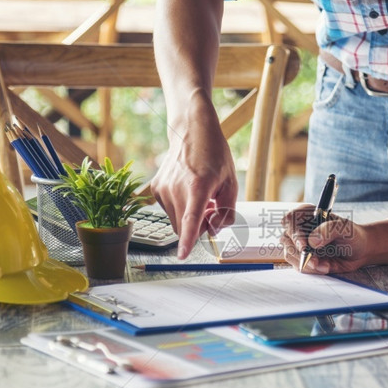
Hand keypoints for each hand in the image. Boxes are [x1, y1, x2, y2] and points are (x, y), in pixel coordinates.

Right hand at [151, 112, 236, 258]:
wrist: (191, 132)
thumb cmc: (214, 156)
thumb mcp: (231, 183)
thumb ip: (227, 211)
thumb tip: (214, 230)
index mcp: (198, 186)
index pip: (191, 220)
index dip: (187, 241)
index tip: (183, 255)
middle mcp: (176, 188)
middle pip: (185, 228)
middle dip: (198, 228)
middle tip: (211, 209)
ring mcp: (163, 188)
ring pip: (176, 222)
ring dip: (189, 218)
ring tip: (200, 197)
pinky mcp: (156, 188)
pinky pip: (170, 211)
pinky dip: (180, 208)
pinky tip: (188, 191)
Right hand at [281, 205, 371, 273]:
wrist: (359, 250)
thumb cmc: (352, 235)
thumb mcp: (345, 228)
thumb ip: (329, 230)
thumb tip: (312, 241)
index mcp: (307, 215)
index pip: (290, 220)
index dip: (294, 233)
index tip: (304, 246)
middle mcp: (299, 229)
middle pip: (286, 240)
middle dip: (300, 254)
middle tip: (315, 262)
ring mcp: (299, 244)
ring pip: (290, 255)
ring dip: (306, 263)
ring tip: (325, 265)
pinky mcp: (303, 258)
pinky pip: (299, 266)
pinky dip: (311, 269)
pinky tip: (326, 266)